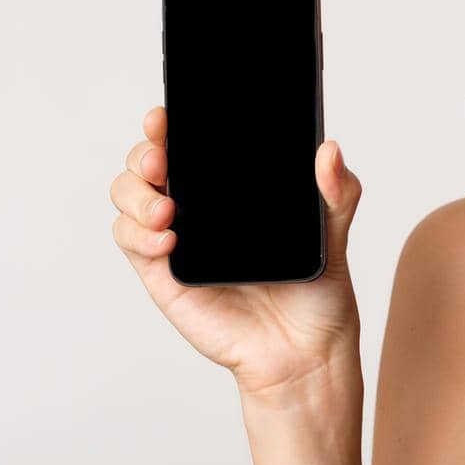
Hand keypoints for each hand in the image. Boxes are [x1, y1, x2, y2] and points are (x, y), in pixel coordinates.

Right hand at [109, 105, 364, 400]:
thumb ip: (336, 190)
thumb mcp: (333, 231)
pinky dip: (138, 235)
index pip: (190, 142)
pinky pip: (131, 243)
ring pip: (128, 198)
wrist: (305, 349)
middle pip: (146, 163)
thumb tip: (330, 148)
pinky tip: (167, 241)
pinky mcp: (163, 273)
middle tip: (162, 159)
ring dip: (135, 194)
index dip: (169, 124)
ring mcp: (175, 239)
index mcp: (230, 188)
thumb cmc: (315, 288)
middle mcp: (197, 207)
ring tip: (166, 211)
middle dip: (144, 153)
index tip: (166, 115)